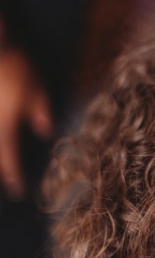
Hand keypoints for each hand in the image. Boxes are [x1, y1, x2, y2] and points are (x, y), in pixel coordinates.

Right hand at [0, 47, 52, 198]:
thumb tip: (46, 132)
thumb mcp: (35, 86)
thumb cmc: (12, 66)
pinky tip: (1, 129)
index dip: (15, 176)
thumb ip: (40, 110)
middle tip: (7, 180)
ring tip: (4, 153)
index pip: (8, 158)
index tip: (19, 191)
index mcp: (2, 126)